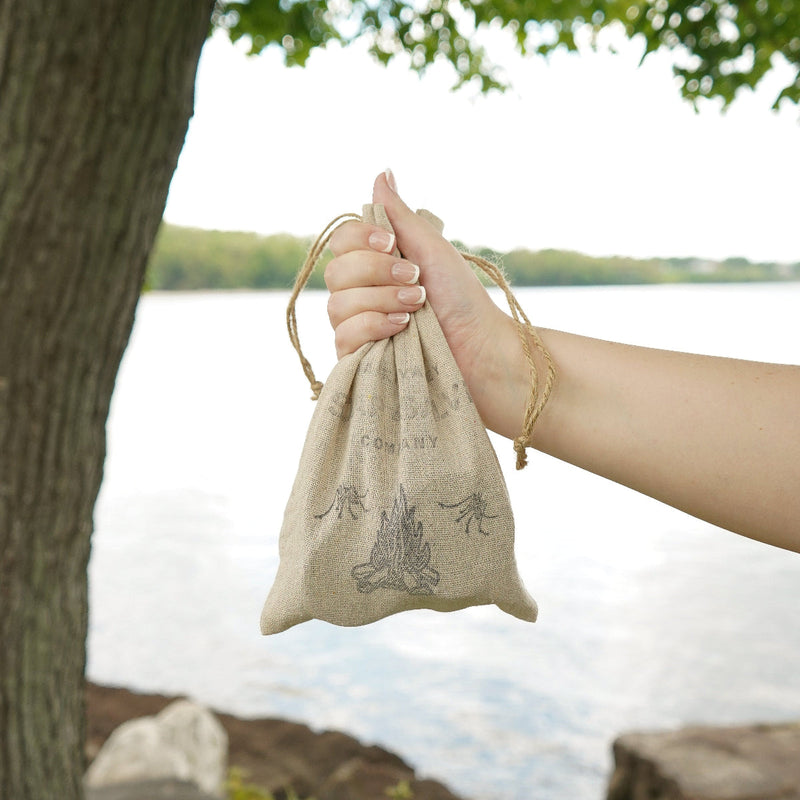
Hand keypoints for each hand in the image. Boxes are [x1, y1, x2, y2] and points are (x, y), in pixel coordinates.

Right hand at [325, 171, 531, 440]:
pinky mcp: (358, 358)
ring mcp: (357, 327)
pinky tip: (401, 329)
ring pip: (338, 305)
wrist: (479, 348)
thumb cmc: (462, 299)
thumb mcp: (432, 249)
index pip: (341, 242)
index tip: (392, 244)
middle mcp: (361, 293)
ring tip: (416, 308)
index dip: (360, 240)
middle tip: (417, 281)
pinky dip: (373, 327)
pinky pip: (343, 336)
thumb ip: (399, 214)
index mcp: (376, 264)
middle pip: (336, 273)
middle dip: (379, 273)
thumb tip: (382, 171)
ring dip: (382, 301)